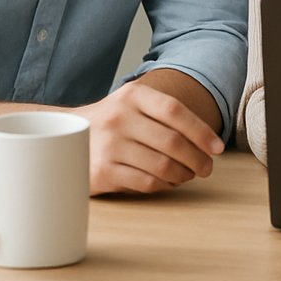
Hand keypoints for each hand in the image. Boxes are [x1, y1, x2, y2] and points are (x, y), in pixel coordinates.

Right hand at [76, 78, 224, 194]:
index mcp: (133, 96)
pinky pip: (146, 182)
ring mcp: (108, 146)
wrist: (63, 138)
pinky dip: (164, 184)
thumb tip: (208, 142)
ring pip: (162, 165)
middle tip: (207, 168)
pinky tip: (168, 182)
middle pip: (173, 141)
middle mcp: (119, 118)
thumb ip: (166, 114)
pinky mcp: (101, 172)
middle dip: (198, 158)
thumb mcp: (134, 104)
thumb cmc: (113, 122)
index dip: (201, 130)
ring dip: (183, 174)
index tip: (217, 147)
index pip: (175, 111)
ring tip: (188, 175)